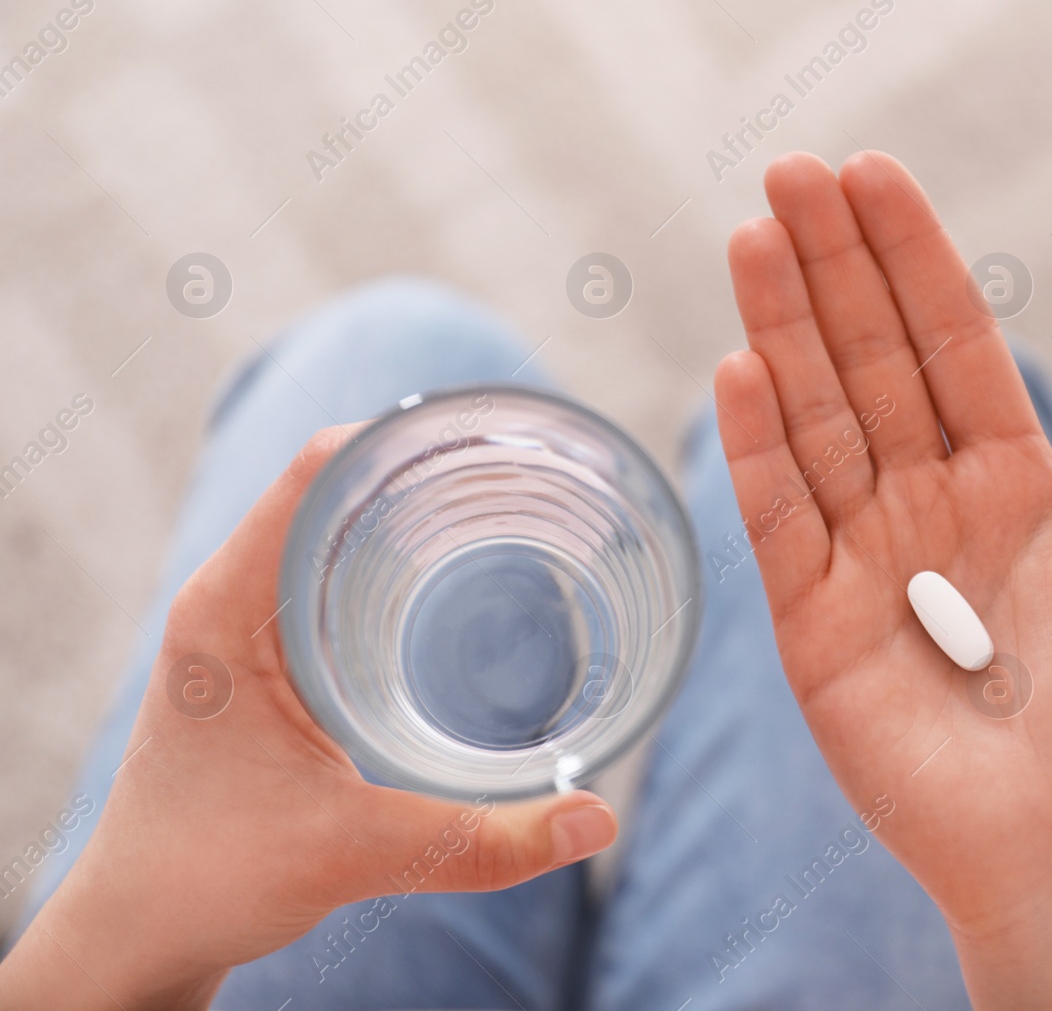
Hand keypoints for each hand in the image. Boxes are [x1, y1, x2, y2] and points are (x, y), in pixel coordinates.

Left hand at [0, 427, 617, 1010]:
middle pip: (339, 483)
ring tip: (516, 506)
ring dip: (419, 509)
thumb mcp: (355, 854)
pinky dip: (403, 556)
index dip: (407, 436)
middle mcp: (234, 595)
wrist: (142, 928)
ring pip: (340, 526)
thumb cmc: (209, 877)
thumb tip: (598, 820)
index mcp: (230, 607)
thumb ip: (482, 842)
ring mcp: (248, 621)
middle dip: (435, 467)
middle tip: (533, 473)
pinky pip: (339, 571)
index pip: (317, 470)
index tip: (495, 435)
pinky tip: (465, 575)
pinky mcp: (269, 654)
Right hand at [713, 151, 1051, 1007]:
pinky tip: (741, 367)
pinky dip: (758, 447)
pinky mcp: (814, 625)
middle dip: (831, 267)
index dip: (913, 259)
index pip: (953, 343)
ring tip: (752, 237)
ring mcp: (866, 560)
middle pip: (868, 363)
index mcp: (1015, 481)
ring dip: (783, 330)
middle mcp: (930, 504)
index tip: (872, 174)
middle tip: (789, 173)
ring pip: (815, 420)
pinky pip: (780, 520)